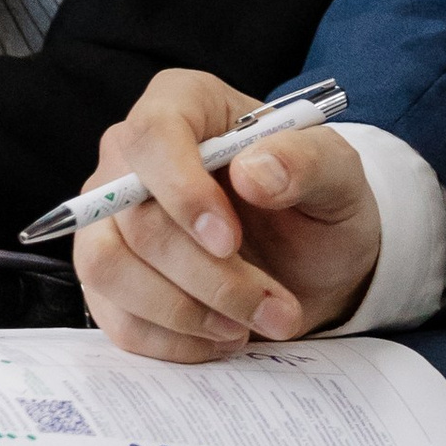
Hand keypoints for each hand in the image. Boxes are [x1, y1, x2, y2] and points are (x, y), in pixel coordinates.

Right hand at [74, 68, 381, 364]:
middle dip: (208, 275)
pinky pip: (114, 318)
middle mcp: (132, 159)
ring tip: (248, 325)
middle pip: (134, 217)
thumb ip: (307, 161)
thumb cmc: (316, 200)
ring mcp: (109, 221)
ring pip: (110, 269)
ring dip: (184, 312)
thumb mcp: (337, 174)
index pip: (152, 136)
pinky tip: (221, 336)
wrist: (313, 259)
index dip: (182, 191)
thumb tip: (254, 172)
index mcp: (186, 105)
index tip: (230, 239)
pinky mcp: (108, 280)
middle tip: (274, 307)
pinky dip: (172, 340)